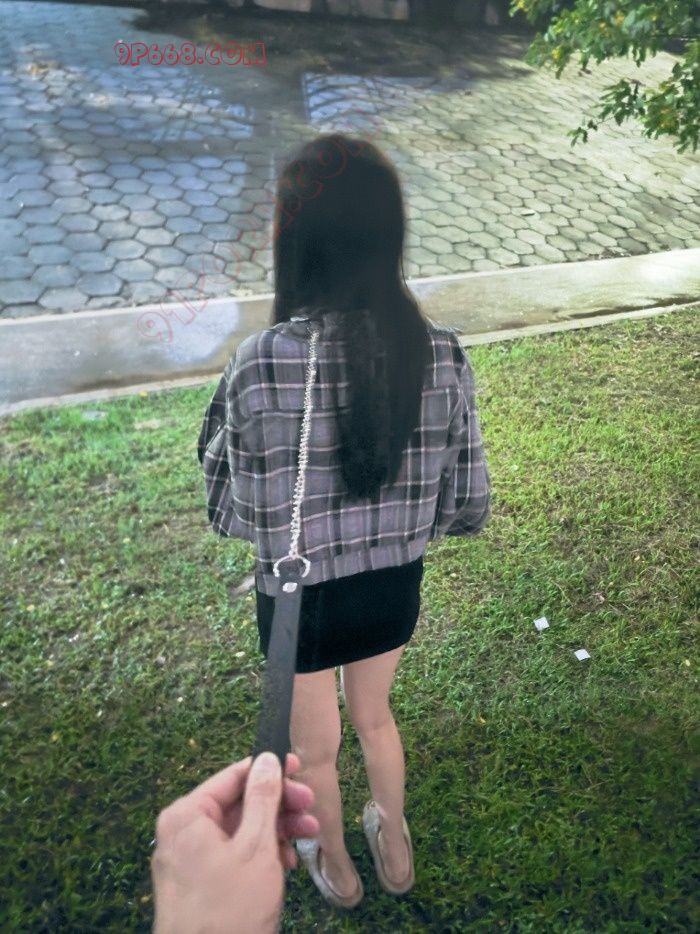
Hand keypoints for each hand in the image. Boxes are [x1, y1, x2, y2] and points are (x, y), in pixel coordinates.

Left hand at [151, 751, 319, 933]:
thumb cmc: (231, 905)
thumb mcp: (256, 847)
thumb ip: (263, 798)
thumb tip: (267, 758)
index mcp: (187, 815)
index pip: (233, 776)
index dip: (269, 770)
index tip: (300, 769)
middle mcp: (182, 832)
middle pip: (237, 803)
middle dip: (278, 806)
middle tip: (310, 808)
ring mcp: (189, 859)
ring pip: (238, 829)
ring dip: (275, 830)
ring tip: (309, 835)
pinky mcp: (198, 883)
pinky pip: (232, 854)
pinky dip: (260, 854)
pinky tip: (287, 862)